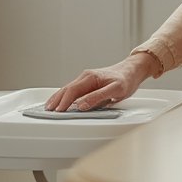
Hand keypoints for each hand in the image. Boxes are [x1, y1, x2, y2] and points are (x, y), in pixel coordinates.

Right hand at [45, 52, 161, 111]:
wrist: (133, 71)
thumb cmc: (126, 80)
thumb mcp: (116, 90)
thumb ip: (98, 97)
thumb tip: (82, 105)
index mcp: (90, 77)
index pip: (72, 90)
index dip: (64, 101)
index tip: (58, 111)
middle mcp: (86, 77)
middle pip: (67, 89)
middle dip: (56, 100)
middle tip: (48, 110)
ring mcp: (86, 79)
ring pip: (68, 89)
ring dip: (58, 98)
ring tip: (50, 106)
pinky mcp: (88, 83)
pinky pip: (73, 90)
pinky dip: (65, 95)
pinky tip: (61, 100)